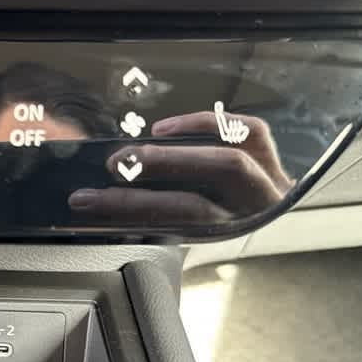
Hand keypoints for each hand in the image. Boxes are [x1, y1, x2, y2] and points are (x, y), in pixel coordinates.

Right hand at [68, 110, 294, 224]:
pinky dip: (207, 124)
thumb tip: (106, 197)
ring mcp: (271, 180)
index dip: (129, 207)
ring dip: (183, 144)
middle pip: (212, 180)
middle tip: (114, 164)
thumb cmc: (216, 232)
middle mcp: (258, 207)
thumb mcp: (189, 237)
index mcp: (232, 234)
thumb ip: (158, 219)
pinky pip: (249, 130)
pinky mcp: (273, 156)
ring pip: (235, 155)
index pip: (178, 217)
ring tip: (146, 142)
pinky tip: (169, 127)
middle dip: (160, 166)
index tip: (87, 199)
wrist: (271, 232)